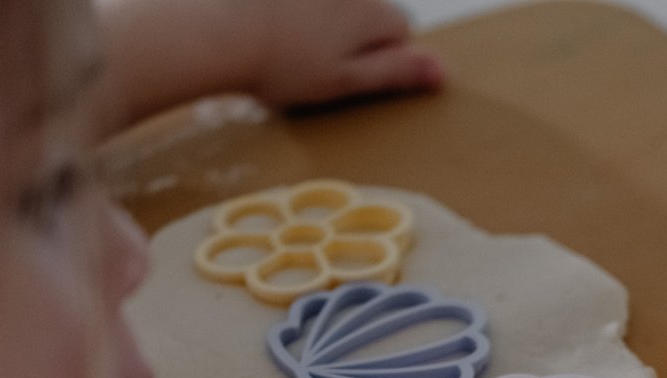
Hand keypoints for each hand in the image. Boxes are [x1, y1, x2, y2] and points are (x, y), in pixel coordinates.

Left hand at [98, 0, 443, 129]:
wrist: (220, 30)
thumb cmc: (282, 64)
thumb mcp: (345, 81)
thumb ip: (396, 72)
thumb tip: (445, 71)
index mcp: (374, 14)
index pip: (402, 31)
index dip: (381, 56)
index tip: (348, 74)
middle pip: (371, 11)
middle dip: (354, 32)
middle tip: (314, 61)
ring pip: (338, 6)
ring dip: (324, 20)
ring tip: (289, 42)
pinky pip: (309, 6)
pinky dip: (298, 13)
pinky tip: (276, 22)